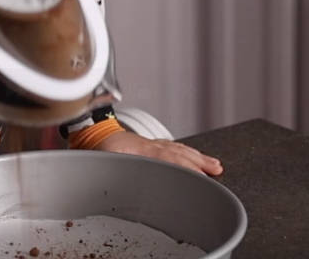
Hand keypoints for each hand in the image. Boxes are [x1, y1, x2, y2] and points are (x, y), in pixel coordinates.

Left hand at [95, 130, 222, 175]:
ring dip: (198, 157)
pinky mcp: (149, 144)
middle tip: (217, 171)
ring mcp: (151, 144)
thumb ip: (120, 168)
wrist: (91, 131)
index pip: (171, 160)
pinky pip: (173, 147)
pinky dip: (187, 152)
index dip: (188, 168)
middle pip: (181, 154)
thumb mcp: (106, 160)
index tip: (203, 177)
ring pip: (180, 149)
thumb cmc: (97, 148)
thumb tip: (129, 175)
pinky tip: (193, 156)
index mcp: (143, 151)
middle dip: (200, 163)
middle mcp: (151, 145)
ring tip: (214, 165)